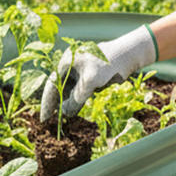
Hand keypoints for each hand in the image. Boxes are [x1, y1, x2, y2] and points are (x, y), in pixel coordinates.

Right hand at [39, 25, 156, 124]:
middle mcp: (71, 64)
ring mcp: (81, 68)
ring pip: (70, 89)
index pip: (51, 85)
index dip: (47, 103)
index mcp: (67, 61)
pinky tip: (77, 108)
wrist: (131, 54)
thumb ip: (76, 98)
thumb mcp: (91, 82)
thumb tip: (64, 113)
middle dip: (56, 104)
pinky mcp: (91, 73)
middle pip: (59, 88)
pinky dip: (78, 99)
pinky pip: (80, 88)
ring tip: (65, 117)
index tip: (44, 119)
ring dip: (68, 103)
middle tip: (53, 121)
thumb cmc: (110, 64)